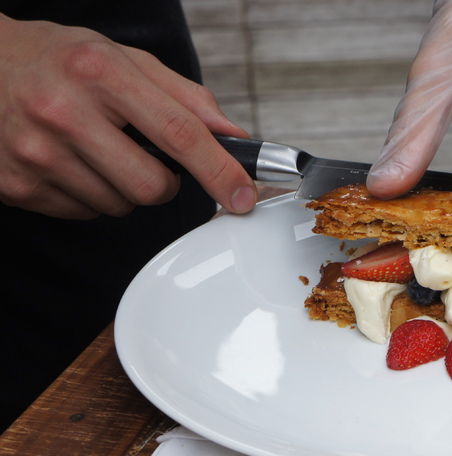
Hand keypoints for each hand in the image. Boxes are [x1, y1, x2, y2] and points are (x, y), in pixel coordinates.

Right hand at [0, 16, 255, 219]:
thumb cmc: (59, 61)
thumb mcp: (123, 59)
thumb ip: (186, 97)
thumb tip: (235, 137)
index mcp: (99, 72)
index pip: (180, 133)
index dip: (220, 171)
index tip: (243, 195)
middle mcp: (63, 112)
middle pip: (152, 186)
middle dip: (165, 183)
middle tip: (146, 156)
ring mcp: (35, 152)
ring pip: (120, 206)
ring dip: (124, 188)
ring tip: (97, 150)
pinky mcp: (18, 186)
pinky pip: (86, 213)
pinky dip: (91, 195)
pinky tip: (71, 162)